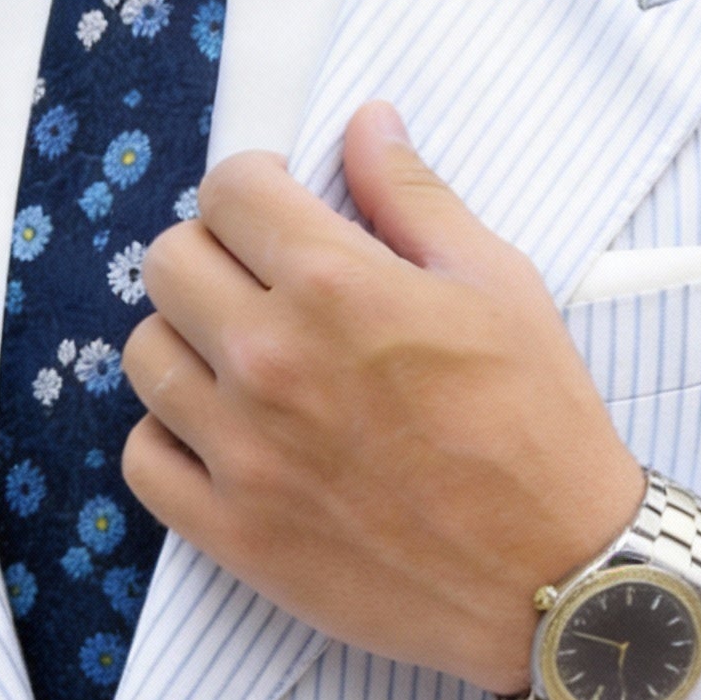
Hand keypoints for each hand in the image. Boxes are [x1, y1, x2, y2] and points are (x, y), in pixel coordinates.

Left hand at [119, 101, 645, 695]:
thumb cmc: (540, 426)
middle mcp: (272, 362)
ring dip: (190, 343)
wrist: (556, 577)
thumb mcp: (498, 285)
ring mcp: (244, 453)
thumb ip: (414, 197)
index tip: (282, 213)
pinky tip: (227, 434)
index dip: (257, 189)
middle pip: (169, 263)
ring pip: (147, 355)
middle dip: (215, 255)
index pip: (228, 190)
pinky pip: (144, 459)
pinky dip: (173, 437)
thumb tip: (366, 122)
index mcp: (338, 288)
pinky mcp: (234, 533)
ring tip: (248, 361)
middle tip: (265, 284)